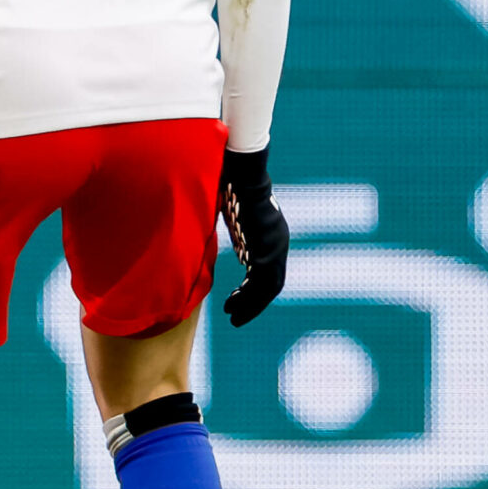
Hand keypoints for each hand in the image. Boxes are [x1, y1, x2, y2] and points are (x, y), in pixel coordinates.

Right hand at [220, 146, 289, 326]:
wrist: (239, 169)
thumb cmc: (228, 183)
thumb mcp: (229, 212)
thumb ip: (228, 229)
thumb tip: (209, 233)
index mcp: (271, 234)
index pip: (268, 271)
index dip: (253, 290)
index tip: (235, 301)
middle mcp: (278, 242)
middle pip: (271, 284)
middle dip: (253, 303)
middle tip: (236, 318)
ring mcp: (275, 246)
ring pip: (268, 287)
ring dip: (250, 305)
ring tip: (233, 318)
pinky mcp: (266, 249)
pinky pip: (261, 283)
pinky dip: (248, 298)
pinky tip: (231, 307)